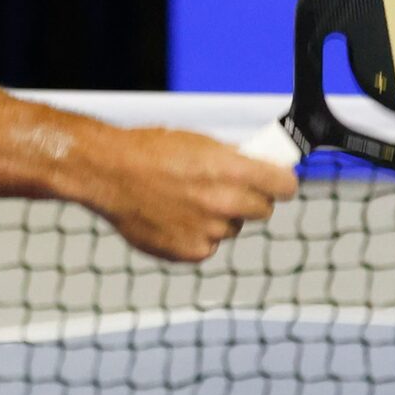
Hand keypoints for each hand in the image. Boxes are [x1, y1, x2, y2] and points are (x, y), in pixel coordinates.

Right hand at [81, 126, 296, 263]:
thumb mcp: (199, 142)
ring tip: (187, 202)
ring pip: (231, 228)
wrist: (109, 174)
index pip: (285, 186)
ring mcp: (209, 231)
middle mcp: (225, 203)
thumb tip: (261, 168)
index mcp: (233, 170)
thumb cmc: (150, 151)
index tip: (276, 183)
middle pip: (262, 210)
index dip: (280, 183)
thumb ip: (233, 160)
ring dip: (219, 219)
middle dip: (250, 200)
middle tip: (228, 191)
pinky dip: (197, 235)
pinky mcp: (191, 252)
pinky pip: (207, 245)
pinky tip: (174, 218)